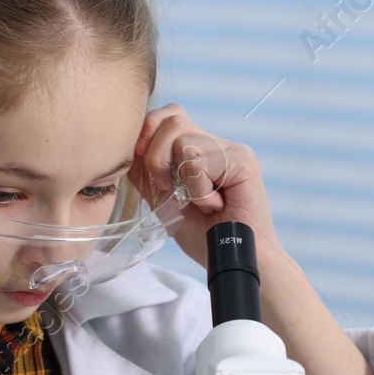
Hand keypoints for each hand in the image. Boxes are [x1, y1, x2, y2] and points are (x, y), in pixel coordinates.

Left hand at [128, 103, 283, 270]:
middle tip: (167, 188)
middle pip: (172, 120)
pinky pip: (198, 163)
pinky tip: (215, 205)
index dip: (149, 130)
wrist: (231, 259)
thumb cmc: (203, 234)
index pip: (170, 115)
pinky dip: (198, 191)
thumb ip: (148, 174)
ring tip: (200, 202)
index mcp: (199, 148)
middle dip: (155, 156)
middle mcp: (217, 143)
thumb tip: (131, 147)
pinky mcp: (243, 159)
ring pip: (182, 141)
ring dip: (182, 181)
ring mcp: (233, 148)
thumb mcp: (164, 201)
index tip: (141, 159)